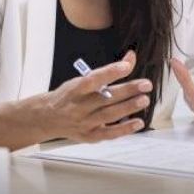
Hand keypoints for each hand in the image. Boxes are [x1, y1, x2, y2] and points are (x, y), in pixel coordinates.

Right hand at [34, 50, 152, 142]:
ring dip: (128, 107)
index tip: (127, 66)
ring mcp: (83, 122)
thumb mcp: (81, 80)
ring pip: (108, 115)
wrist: (48, 118)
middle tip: (146, 85)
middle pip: (105, 98)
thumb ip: (107, 72)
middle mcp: (78, 106)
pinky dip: (124, 129)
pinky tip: (138, 122)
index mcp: (75, 89)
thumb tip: (131, 57)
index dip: (110, 72)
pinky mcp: (89, 136)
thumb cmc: (69, 96)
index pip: (92, 79)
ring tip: (144, 100)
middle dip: (127, 91)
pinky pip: (108, 134)